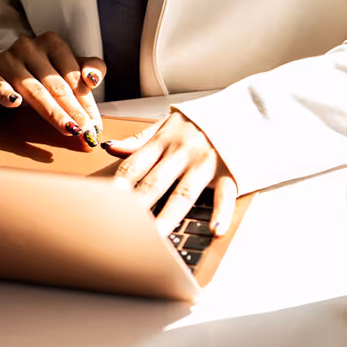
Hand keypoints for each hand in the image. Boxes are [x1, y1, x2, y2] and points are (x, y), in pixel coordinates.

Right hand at [0, 32, 105, 145]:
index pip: (72, 74)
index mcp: (51, 42)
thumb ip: (91, 68)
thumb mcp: (68, 67)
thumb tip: (93, 79)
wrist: (0, 71)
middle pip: (55, 84)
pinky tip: (15, 102)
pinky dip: (5, 93)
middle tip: (85, 131)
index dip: (86, 100)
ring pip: (33, 89)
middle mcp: (28, 47)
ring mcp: (6, 59)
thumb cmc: (41, 73)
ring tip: (67, 127)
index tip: (95, 124)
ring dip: (52, 111)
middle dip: (72, 110)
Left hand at [102, 113, 236, 237]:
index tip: (103, 203)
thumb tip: (110, 148)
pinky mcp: (229, 172)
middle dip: (136, 205)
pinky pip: (224, 195)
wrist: (243, 109)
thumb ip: (139, 139)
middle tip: (121, 226)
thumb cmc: (202, 120)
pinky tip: (214, 229)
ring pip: (183, 193)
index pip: (135, 165)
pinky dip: (221, 213)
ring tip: (156, 237)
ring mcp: (205, 163)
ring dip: (168, 216)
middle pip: (154, 182)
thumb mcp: (168, 122)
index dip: (118, 185)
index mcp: (164, 140)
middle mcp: (182, 152)